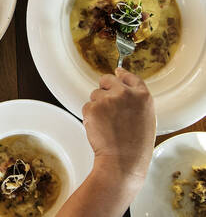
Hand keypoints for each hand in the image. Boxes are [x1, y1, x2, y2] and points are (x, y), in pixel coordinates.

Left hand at [82, 67, 155, 182]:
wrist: (123, 160)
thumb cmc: (136, 144)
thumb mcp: (146, 117)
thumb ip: (136, 100)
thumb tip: (123, 82)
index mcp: (143, 96)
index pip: (130, 77)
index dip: (121, 75)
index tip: (117, 73)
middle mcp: (125, 94)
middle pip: (107, 79)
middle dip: (105, 89)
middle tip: (107, 107)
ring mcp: (108, 100)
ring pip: (95, 94)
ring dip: (98, 106)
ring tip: (108, 124)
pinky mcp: (92, 108)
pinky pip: (87, 106)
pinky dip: (90, 116)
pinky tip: (100, 128)